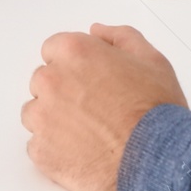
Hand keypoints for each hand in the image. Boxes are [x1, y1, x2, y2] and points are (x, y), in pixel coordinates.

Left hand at [23, 23, 188, 190]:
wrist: (154, 159)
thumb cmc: (154, 112)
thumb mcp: (151, 59)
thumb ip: (120, 37)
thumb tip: (98, 32)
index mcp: (74, 52)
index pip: (53, 49)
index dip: (72, 63)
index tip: (86, 77)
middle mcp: (51, 81)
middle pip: (43, 81)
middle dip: (63, 91)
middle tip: (93, 107)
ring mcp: (42, 117)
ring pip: (35, 113)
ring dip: (54, 119)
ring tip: (87, 132)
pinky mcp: (40, 151)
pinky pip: (37, 145)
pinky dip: (54, 148)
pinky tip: (81, 150)